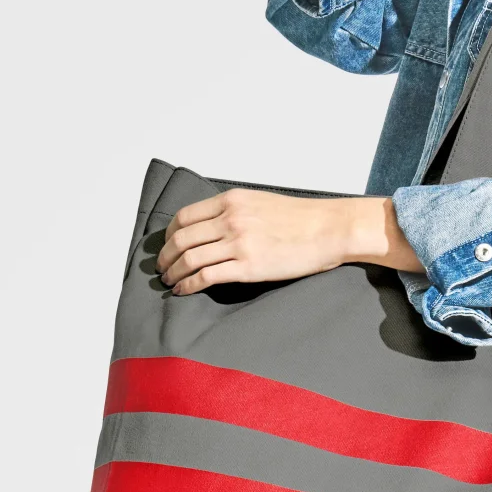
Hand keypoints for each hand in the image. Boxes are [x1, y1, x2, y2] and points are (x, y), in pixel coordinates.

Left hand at [157, 189, 417, 294]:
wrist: (328, 229)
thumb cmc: (300, 218)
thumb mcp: (259, 202)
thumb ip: (233, 211)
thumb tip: (211, 227)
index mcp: (231, 201)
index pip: (184, 217)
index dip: (169, 235)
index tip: (167, 247)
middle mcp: (230, 219)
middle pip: (181, 239)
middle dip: (166, 257)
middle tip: (162, 269)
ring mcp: (238, 243)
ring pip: (189, 258)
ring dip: (174, 273)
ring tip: (171, 282)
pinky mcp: (247, 266)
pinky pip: (206, 277)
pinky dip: (189, 285)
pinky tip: (185, 290)